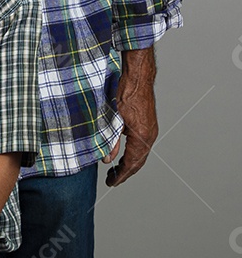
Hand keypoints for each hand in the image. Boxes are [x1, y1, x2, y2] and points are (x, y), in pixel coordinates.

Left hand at [106, 47, 157, 186]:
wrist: (138, 75)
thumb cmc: (125, 92)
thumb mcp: (112, 118)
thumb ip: (109, 140)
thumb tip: (107, 159)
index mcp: (141, 136)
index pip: (131, 164)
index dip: (120, 176)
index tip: (111, 182)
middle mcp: (149, 135)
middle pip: (138, 162)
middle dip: (125, 173)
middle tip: (112, 179)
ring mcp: (151, 129)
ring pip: (141, 154)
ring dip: (130, 163)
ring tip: (116, 169)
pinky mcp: (148, 123)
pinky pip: (142, 144)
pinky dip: (133, 153)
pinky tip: (124, 152)